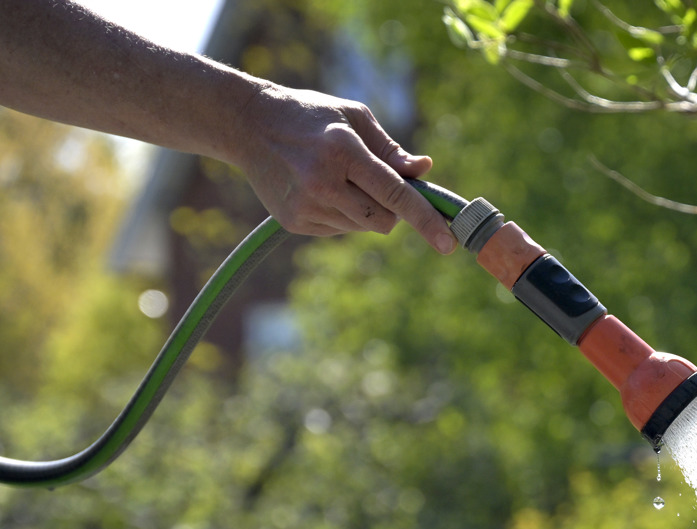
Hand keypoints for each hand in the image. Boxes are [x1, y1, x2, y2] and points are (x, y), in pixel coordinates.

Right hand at [236, 84, 456, 251]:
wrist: (248, 126)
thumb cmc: (311, 116)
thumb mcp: (354, 117)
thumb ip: (391, 149)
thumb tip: (425, 169)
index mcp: (343, 152)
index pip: (395, 193)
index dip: (425, 219)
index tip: (448, 243)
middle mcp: (323, 183)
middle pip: (383, 220)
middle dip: (393, 210)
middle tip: (378, 184)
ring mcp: (306, 206)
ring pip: (362, 227)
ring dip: (365, 210)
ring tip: (338, 178)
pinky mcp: (294, 222)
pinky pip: (339, 229)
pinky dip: (342, 214)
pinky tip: (321, 189)